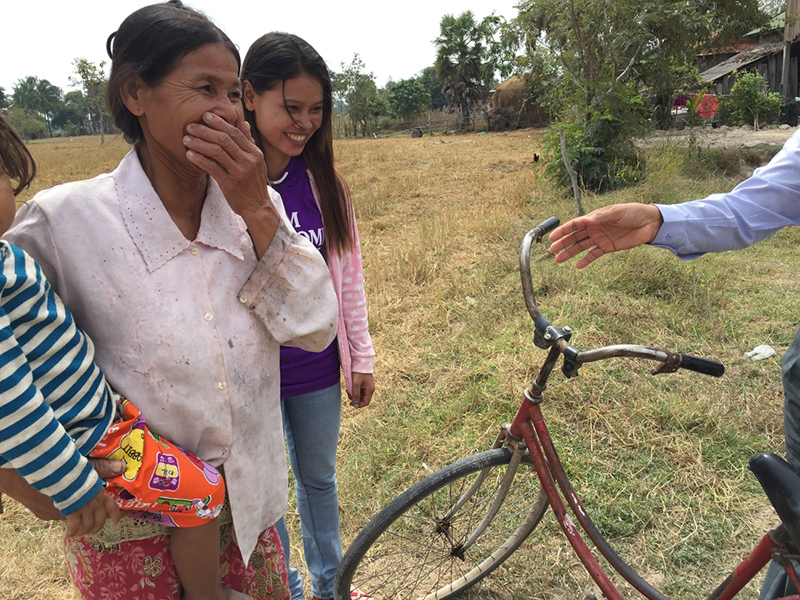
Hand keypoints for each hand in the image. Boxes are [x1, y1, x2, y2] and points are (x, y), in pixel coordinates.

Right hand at [0, 459, 124, 521]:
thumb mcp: (88, 468)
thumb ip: (102, 469)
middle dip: (95, 527)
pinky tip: (67, 535)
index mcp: (99, 491)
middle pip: (99, 520)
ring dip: (83, 531)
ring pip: (87, 526)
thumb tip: (120, 467)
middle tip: (90, 530)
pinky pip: (74, 527)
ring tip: (77, 533)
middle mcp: (94, 501)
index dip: (116, 515)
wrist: (55, 473)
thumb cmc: (71, 469)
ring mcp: (83, 507)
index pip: (112, 505)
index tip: (118, 522)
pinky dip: (71, 532)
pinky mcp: (71, 512)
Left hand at [183, 112, 279, 256]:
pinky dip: (199, 159)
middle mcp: (248, 161)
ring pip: (216, 152)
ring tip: (186, 139)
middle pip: (224, 139)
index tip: (205, 116)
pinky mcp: (229, 184)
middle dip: (205, 130)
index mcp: (254, 153)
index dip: (219, 123)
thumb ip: (249, 142)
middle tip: (190, 125)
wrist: (258, 207)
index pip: (235, 133)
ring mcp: (239, 172)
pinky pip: (212, 168)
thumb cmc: (254, 184)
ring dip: (199, 143)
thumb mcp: (257, 161)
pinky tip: (190, 155)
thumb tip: (243, 124)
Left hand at [350, 372, 374, 407]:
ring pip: (360, 395)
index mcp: (370, 390)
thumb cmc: (358, 372)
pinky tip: (350, 387)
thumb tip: (355, 405)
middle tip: (348, 393)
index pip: (366, 402)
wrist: (360, 362)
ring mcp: (367, 386)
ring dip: (354, 394)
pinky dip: (354, 390)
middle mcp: (370, 389)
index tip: (351, 402)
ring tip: (348, 390)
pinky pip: (359, 390)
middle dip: (355, 398)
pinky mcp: (364, 384)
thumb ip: (356, 395)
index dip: (358, 404)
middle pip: (362, 399)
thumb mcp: (355, 384)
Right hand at [548, 203, 663, 267]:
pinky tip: (577, 265)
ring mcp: (600, 238)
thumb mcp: (616, 212)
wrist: (650, 223)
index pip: (575, 224)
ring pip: (581, 246)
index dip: (563, 231)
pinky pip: (593, 254)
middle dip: (563, 243)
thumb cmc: (633, 212)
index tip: (552, 237)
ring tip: (559, 259)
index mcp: (594, 217)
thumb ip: (600, 217)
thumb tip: (585, 220)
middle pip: (574, 236)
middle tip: (552, 250)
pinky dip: (585, 260)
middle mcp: (594, 228)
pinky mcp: (607, 247)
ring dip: (570, 252)